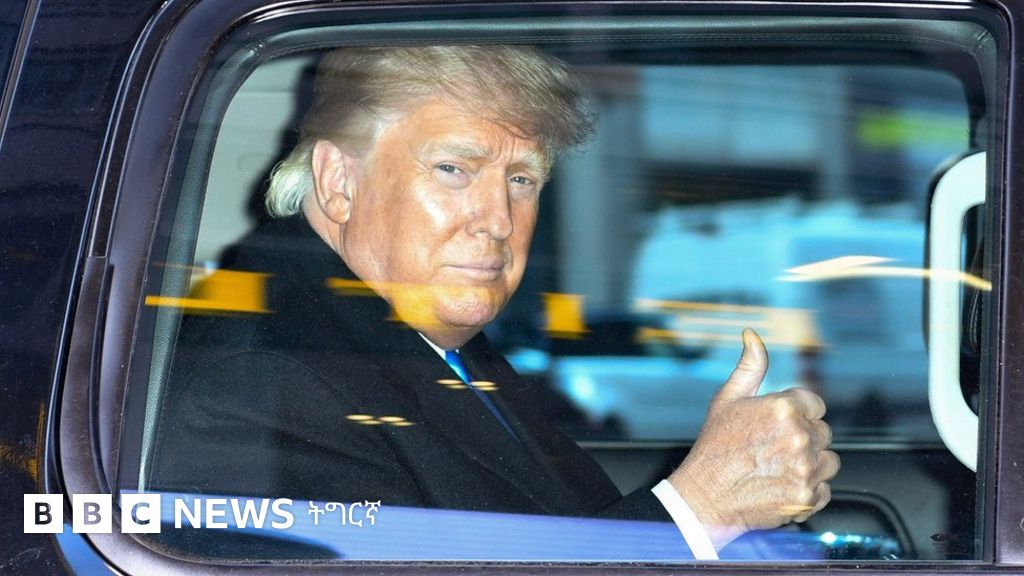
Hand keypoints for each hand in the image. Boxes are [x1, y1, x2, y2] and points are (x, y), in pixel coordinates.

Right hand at [667, 329, 839, 549]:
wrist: (704, 497)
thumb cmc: (714, 448)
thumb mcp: (727, 399)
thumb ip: (749, 366)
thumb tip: (752, 335)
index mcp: (783, 407)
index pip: (815, 404)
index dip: (797, 414)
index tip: (777, 426)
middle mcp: (798, 437)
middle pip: (823, 432)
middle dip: (803, 439)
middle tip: (772, 448)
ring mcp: (805, 468)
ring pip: (828, 461)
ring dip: (810, 464)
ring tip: (778, 468)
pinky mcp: (807, 496)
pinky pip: (825, 489)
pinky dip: (809, 490)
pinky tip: (782, 485)